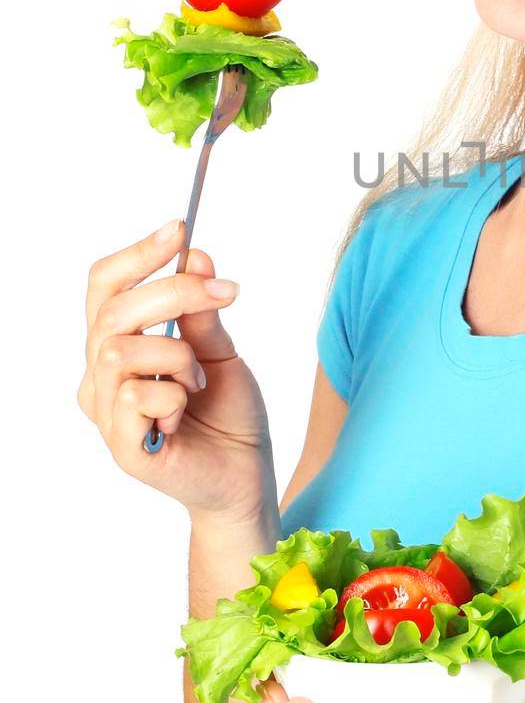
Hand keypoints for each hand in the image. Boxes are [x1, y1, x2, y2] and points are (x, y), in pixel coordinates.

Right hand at [78, 218, 274, 522]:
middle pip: (113, 310)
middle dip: (175, 293)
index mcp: (117, 345)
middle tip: (226, 293)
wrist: (247, 473)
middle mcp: (100, 377)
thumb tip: (194, 256)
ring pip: (121, 349)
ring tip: (200, 379)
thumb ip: (203, 311)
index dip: (137, 254)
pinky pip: (135, 395)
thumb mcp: (222, 350)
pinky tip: (187, 413)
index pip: (104, 286)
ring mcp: (106, 412)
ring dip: (178, 355)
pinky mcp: (122, 445)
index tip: (179, 229)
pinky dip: (175, 394)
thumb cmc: (228, 413)